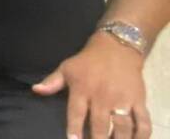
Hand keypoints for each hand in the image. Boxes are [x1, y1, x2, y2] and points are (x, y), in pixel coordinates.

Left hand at [33, 32, 150, 138]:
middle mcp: (102, 96)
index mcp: (82, 89)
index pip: (76, 112)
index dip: (74, 128)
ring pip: (123, 126)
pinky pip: (143, 121)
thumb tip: (35, 90)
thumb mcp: (67, 68)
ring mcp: (122, 99)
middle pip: (100, 123)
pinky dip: (142, 134)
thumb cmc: (88, 61)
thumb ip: (52, 82)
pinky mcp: (138, 100)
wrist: (117, 47)